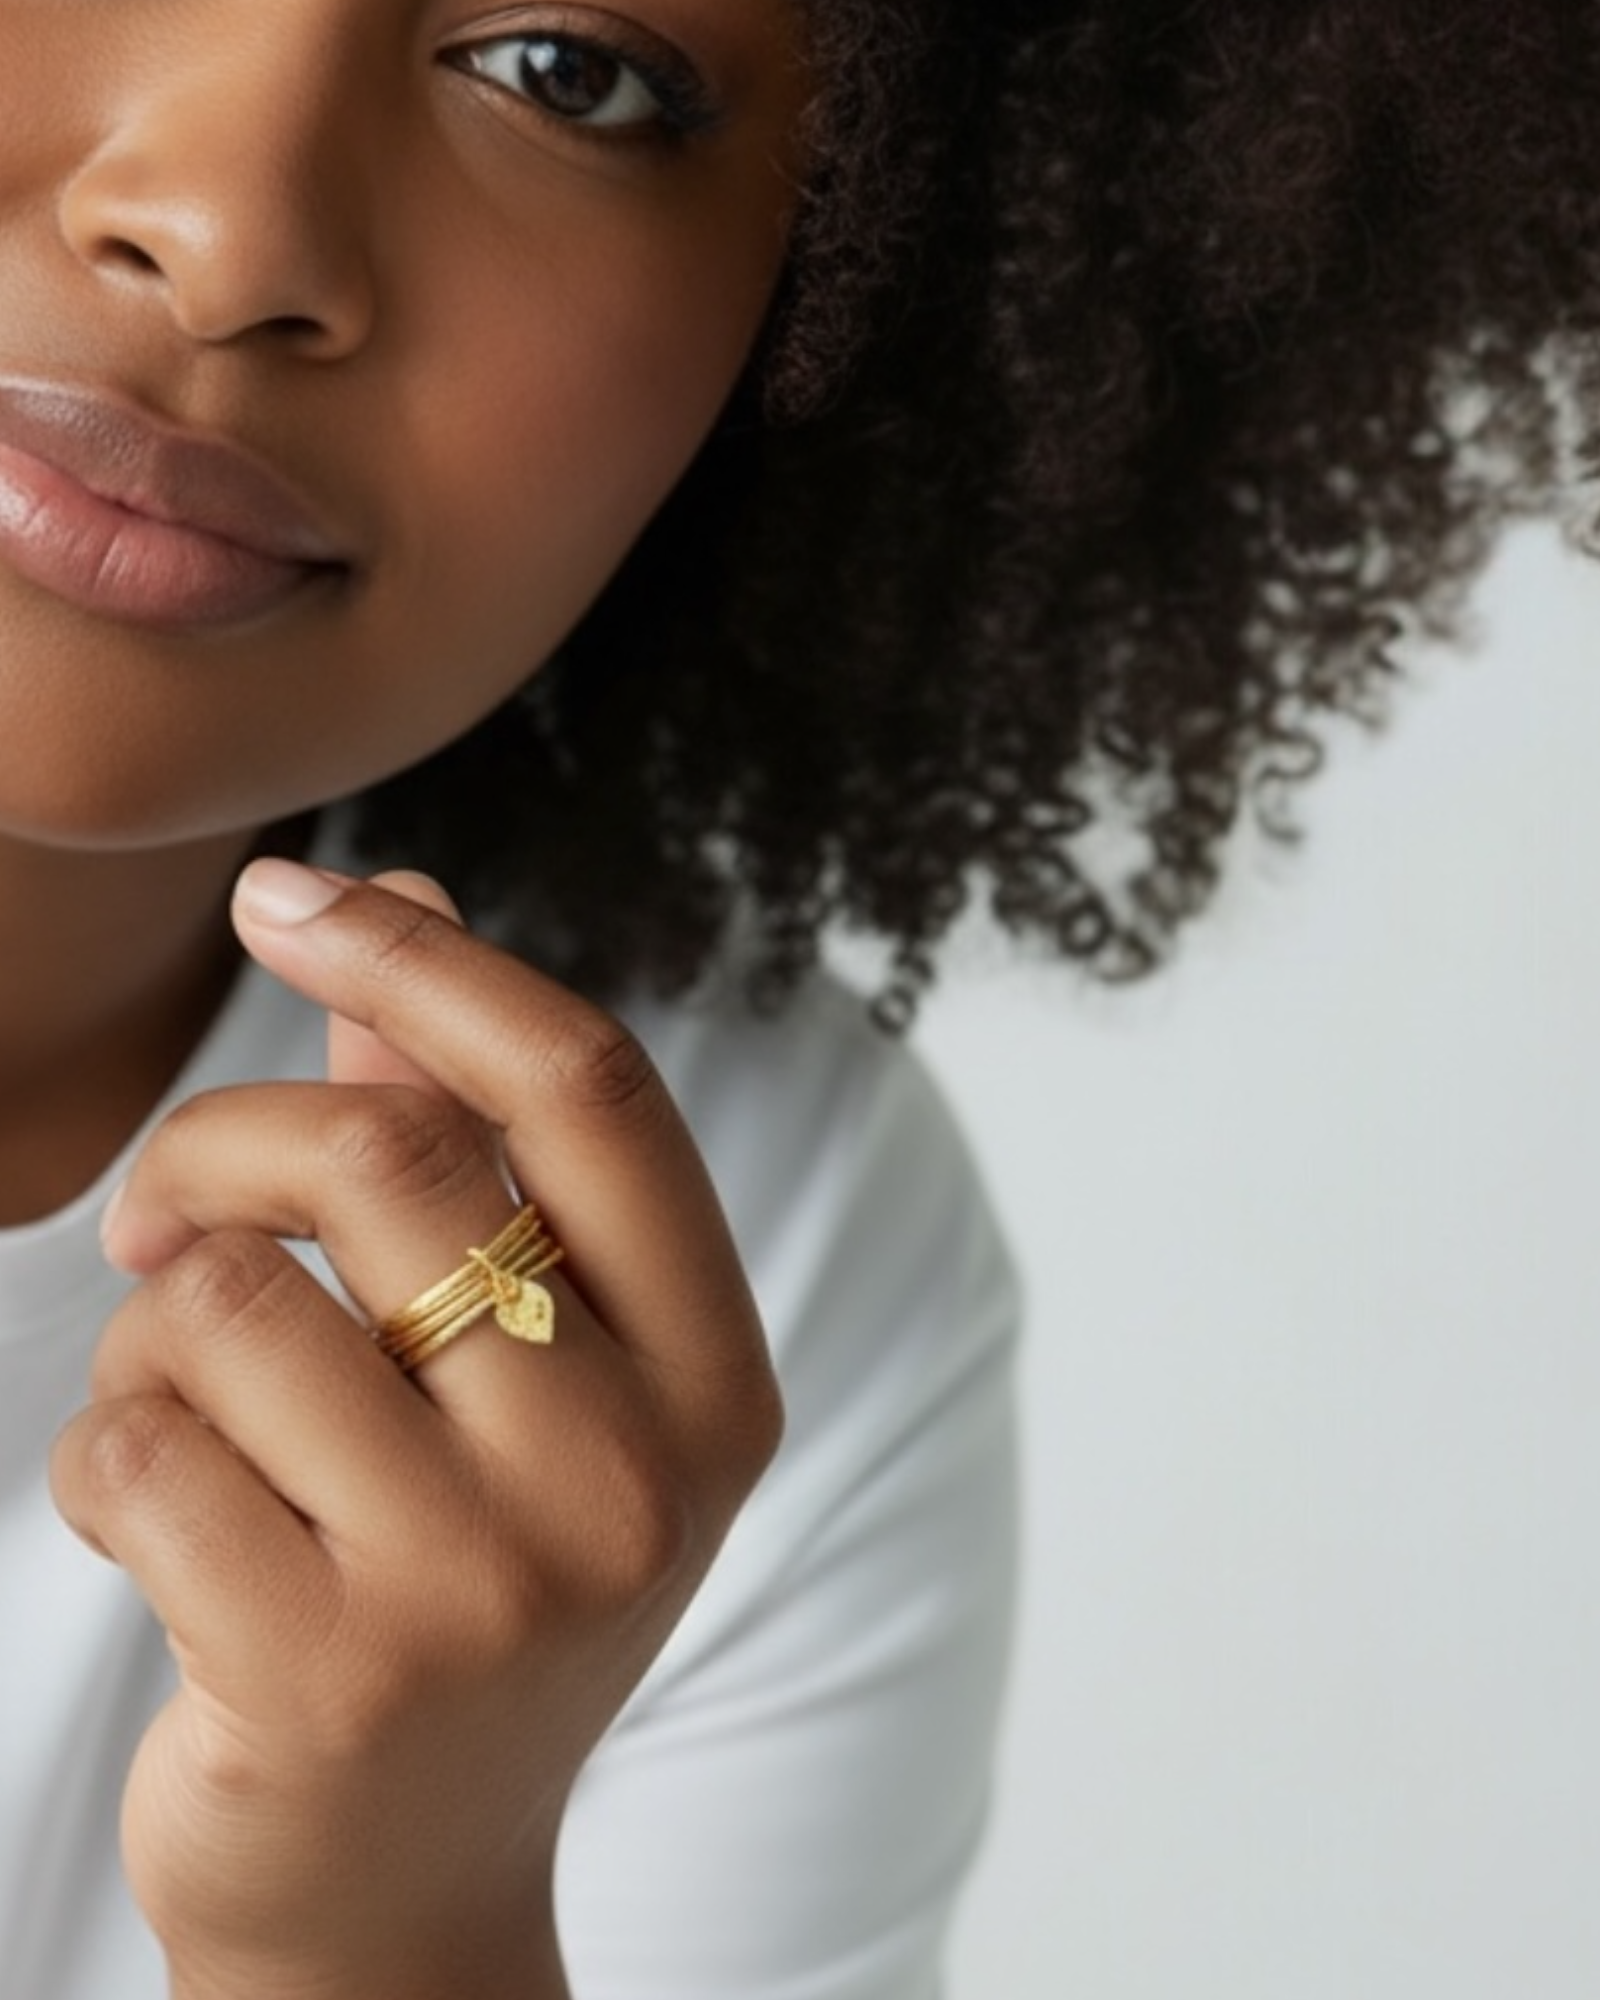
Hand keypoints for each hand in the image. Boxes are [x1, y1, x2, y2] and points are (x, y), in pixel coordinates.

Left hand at [50, 860, 782, 1999]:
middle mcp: (632, 1473)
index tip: (290, 898)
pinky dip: (104, 1445)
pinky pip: (135, 1442)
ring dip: (157, 1322)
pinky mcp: (326, 1675)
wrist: (403, 1894)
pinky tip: (157, 1518)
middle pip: (389, 1158)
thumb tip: (406, 885)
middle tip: (161, 1211)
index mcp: (711, 1376)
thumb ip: (468, 1135)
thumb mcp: (514, 1371)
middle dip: (223, 1142)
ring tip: (183, 1397)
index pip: (589, 1089)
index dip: (428, 963)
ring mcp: (489, 1585)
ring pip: (230, 1297)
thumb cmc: (462, 1576)